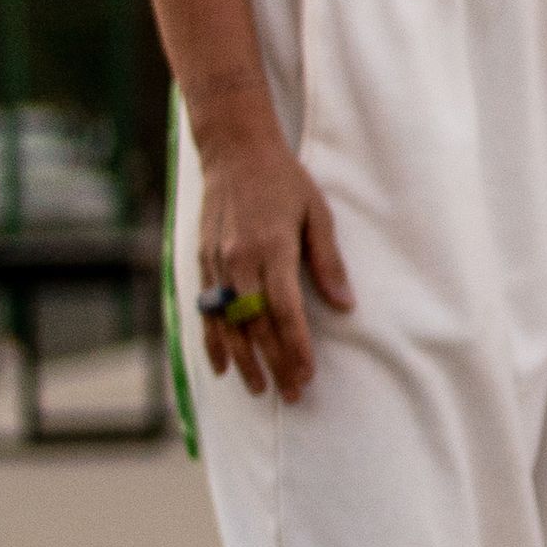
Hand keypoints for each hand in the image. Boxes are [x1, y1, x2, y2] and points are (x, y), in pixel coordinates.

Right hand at [182, 132, 351, 404]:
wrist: (234, 151)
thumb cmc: (285, 181)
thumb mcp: (318, 214)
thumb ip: (328, 262)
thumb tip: (345, 305)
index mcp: (272, 249)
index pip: (285, 311)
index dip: (296, 347)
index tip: (307, 375)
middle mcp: (239, 260)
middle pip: (256, 324)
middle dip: (274, 363)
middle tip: (290, 395)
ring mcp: (215, 263)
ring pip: (227, 323)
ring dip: (243, 360)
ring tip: (259, 388)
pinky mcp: (201, 261)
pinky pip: (206, 309)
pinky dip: (213, 339)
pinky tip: (222, 364)